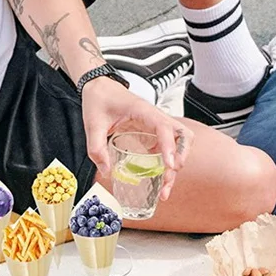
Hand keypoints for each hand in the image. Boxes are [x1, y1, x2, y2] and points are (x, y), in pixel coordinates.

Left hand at [82, 78, 192, 200]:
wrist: (99, 88)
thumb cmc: (99, 99)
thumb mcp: (93, 124)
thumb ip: (96, 148)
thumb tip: (106, 172)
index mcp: (143, 111)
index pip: (164, 127)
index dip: (170, 147)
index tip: (169, 166)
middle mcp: (155, 118)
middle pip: (183, 136)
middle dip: (180, 159)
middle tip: (167, 180)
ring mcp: (157, 127)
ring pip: (180, 145)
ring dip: (176, 165)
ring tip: (165, 187)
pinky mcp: (153, 135)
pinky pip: (168, 150)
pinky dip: (168, 166)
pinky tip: (158, 180)